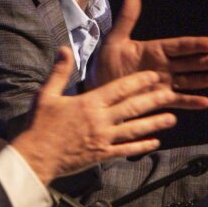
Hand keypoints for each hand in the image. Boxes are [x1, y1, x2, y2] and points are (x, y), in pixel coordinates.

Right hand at [11, 48, 207, 184]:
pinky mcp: (102, 155)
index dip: (139, 81)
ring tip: (172, 118)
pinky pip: (126, 150)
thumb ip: (59, 72)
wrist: (35, 157)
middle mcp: (100, 120)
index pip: (120, 89)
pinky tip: (155, 142)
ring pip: (135, 129)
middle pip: (133, 107)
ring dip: (155, 123)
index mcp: (89, 103)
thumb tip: (64, 49)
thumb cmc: (39, 125)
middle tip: (171, 93)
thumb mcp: (46, 94)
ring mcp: (103, 139)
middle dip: (154, 100)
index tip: (153, 76)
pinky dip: (142, 146)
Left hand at [86, 0, 207, 102]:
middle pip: (188, 63)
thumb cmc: (104, 65)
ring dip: (205, 80)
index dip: (196, 45)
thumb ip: (126, 21)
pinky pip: (178, 100)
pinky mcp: (159, 100)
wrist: (97, 91)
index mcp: (154, 51)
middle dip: (205, 62)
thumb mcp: (114, 42)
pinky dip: (191, 101)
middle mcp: (162, 66)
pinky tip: (206, 102)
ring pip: (188, 81)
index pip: (179, 46)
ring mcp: (163, 84)